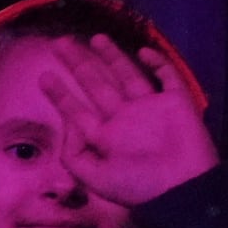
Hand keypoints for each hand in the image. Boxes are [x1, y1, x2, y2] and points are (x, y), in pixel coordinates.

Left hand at [44, 30, 215, 207]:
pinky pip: (167, 75)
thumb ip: (74, 152)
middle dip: (79, 65)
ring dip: (112, 56)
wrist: (184, 189)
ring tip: (94, 38)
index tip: (43, 76)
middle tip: (59, 43)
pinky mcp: (177, 101)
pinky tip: (143, 51)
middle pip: (97, 85)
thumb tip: (68, 121)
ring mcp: (150, 107)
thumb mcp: (95, 178)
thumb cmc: (139, 186)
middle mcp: (125, 118)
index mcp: (106, 137)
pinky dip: (158, 62)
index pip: (78, 111)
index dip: (60, 95)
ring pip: (128, 74)